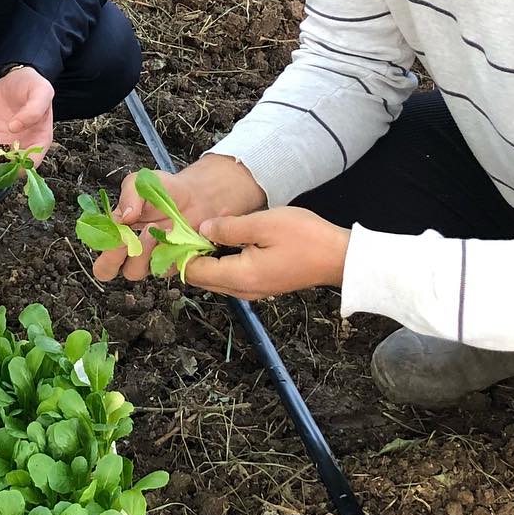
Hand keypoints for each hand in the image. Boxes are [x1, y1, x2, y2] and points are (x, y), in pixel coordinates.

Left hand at [0, 66, 54, 175]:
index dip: (15, 170)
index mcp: (40, 140)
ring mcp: (7, 143)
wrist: (13, 75)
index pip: (30, 164)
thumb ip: (33, 110)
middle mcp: (24, 146)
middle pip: (8, 168)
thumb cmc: (32, 84)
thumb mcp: (41, 91)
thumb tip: (15, 128)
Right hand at [92, 154, 266, 282]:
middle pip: (106, 270)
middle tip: (128, 240)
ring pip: (133, 272)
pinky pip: (162, 271)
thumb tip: (123, 217)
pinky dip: (166, 255)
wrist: (196, 196)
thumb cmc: (165, 190)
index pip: (99, 247)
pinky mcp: (169, 265)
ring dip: (141, 253)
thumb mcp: (141, 183)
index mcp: (116, 229)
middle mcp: (128, 248)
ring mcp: (148, 259)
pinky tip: (174, 237)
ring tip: (154, 231)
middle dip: (113, 257)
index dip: (103, 242)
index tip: (117, 230)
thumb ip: (129, 195)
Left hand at [182, 208, 350, 299]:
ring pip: (216, 278)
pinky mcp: (262, 284)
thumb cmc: (305, 238)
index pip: (195, 271)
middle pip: (203, 278)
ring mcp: (254, 290)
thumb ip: (229, 229)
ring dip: (205, 259)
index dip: (181, 252)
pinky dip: (220, 262)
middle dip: (189, 256)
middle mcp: (243, 290)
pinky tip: (221, 242)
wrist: (340, 257)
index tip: (172, 230)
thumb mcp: (263, 224)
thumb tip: (201, 230)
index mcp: (240, 276)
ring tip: (199, 233)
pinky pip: (231, 276)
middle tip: (182, 229)